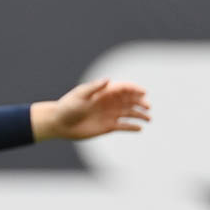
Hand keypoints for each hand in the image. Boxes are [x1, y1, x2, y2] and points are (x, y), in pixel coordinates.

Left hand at [32, 79, 149, 140]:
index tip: (144, 93)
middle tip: (148, 107)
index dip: (135, 89)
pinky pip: (124, 126)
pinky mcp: (109, 126)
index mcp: (104, 92)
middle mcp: (110, 102)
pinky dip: (132, 127)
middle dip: (141, 102)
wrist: (60, 124)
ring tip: (149, 119)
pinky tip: (139, 129)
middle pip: (130, 100)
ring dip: (140, 115)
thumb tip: (108, 80)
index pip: (123, 88)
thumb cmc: (67, 107)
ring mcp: (110, 114)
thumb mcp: (80, 96)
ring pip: (130, 113)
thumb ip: (94, 88)